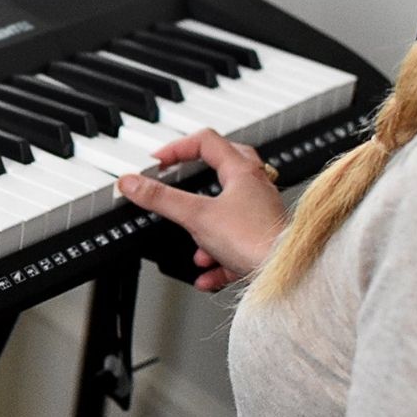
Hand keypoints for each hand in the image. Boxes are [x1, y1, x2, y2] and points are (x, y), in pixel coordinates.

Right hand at [117, 129, 286, 291]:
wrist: (285, 275)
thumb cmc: (255, 240)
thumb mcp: (196, 216)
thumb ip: (161, 199)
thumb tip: (131, 183)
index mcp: (242, 172)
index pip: (207, 142)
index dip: (178, 147)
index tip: (159, 161)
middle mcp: (257, 189)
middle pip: (225, 167)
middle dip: (198, 174)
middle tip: (180, 178)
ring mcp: (262, 216)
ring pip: (228, 212)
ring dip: (204, 228)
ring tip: (193, 244)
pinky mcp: (263, 244)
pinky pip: (236, 247)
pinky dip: (217, 260)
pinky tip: (205, 274)